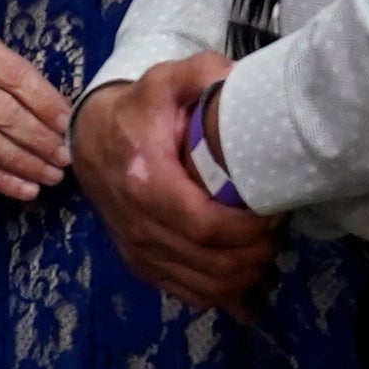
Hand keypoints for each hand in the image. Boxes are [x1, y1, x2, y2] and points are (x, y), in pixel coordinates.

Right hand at [0, 29, 73, 204]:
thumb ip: (23, 83)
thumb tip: (65, 120)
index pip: (16, 76)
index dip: (46, 103)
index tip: (69, 124)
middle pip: (2, 112)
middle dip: (39, 138)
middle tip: (64, 156)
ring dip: (24, 163)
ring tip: (51, 175)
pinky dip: (2, 181)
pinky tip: (27, 189)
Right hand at [72, 49, 282, 316]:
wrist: (89, 137)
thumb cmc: (136, 110)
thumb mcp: (165, 80)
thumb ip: (201, 74)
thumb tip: (237, 81)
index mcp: (146, 181)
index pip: (205, 226)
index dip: (248, 231)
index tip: (276, 213)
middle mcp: (138, 224)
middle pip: (210, 262)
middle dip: (255, 255)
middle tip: (279, 232)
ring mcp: (137, 248)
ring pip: (201, 285)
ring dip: (244, 278)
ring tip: (267, 253)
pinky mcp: (139, 261)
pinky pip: (185, 292)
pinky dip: (221, 295)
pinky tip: (248, 288)